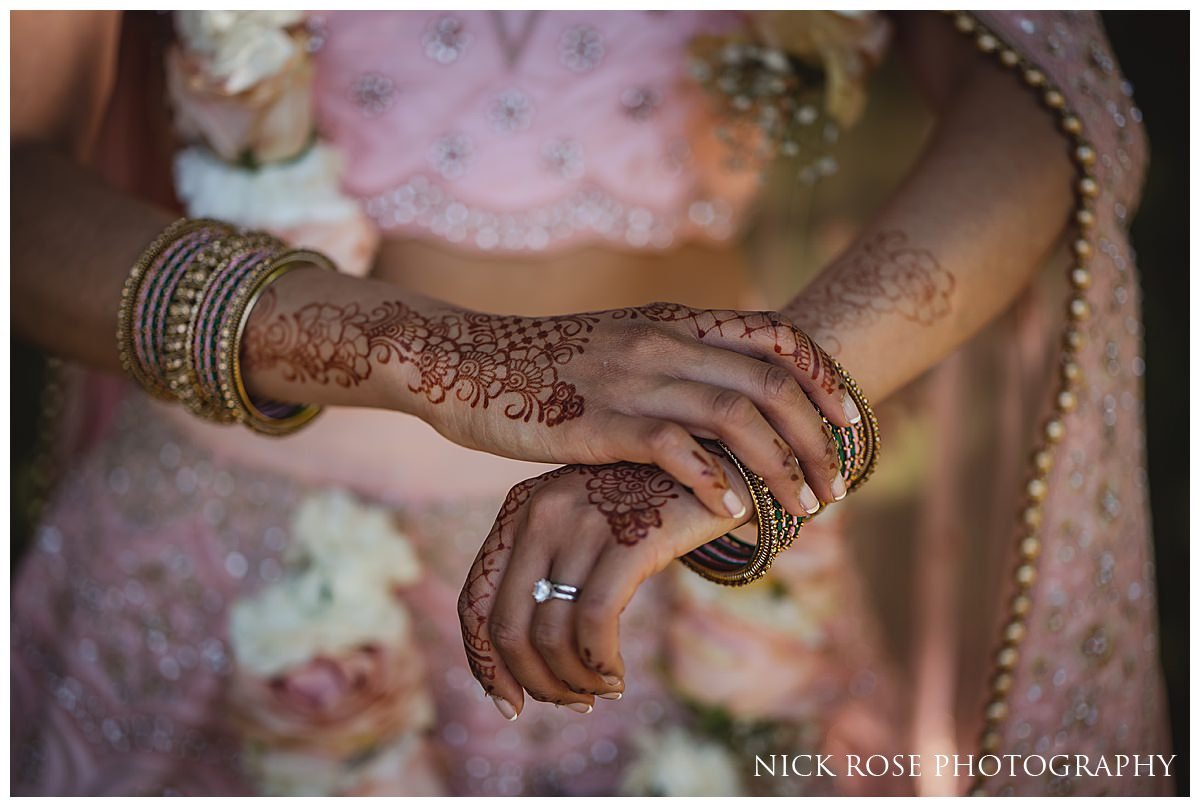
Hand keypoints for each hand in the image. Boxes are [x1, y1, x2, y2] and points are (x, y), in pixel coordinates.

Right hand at [244, 276, 854, 516]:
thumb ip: (668, 363)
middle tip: (837, 486)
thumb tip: (720, 397)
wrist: (455, 359)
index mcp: (671, 322)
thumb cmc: (537, 366)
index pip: (774, 334)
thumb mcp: (615, 348)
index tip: (853, 421)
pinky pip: (673, 447)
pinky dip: (714, 480)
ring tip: (805, 509)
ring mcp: (629, 377)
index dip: (822, 376)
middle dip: (817, 437)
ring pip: (735, 414)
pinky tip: (734, 512)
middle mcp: (661, 342)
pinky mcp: (595, 420)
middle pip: (770, 381)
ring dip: (781, 465)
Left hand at [457, 452, 751, 718]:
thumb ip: (547, 573)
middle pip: (508, 628)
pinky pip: (595, 623)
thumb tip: (520, 663)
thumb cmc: (643, 507)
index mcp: (518, 510)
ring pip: (551, 635)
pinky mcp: (629, 538)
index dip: (485, 664)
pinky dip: (600, 664)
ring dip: (574, 682)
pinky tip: (616, 676)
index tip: (509, 705)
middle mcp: (540, 513)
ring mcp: (583, 524)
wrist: (714, 464)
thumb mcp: (581, 526)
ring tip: (601, 690)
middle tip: (570, 703)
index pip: (475, 602)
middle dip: (534, 682)